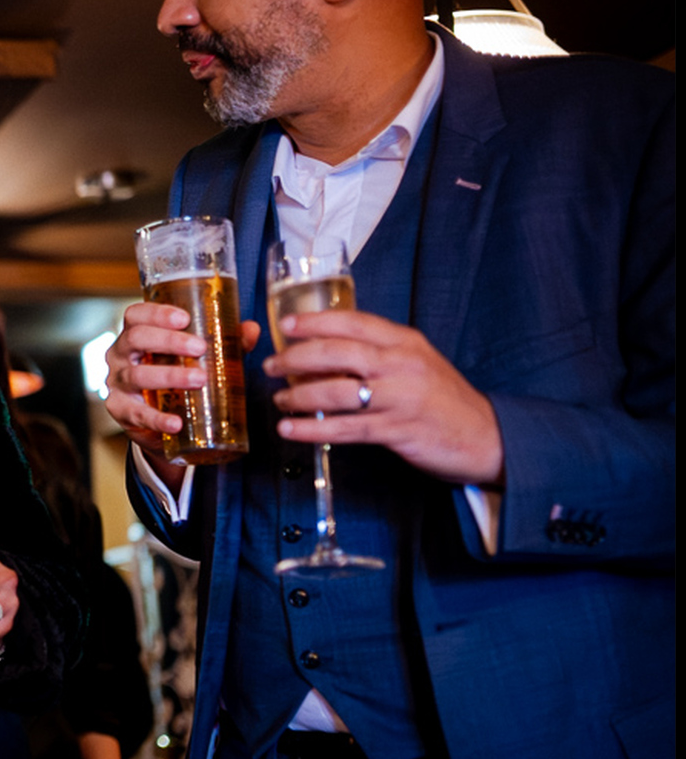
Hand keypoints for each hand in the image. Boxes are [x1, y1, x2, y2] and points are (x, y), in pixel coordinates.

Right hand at [103, 302, 260, 486]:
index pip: (136, 315)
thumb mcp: (195, 359)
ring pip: (137, 374)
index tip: (185, 318)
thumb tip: (251, 329)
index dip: (156, 313)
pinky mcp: (120, 411)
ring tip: (198, 380)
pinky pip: (136, 413)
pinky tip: (176, 422)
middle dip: (169, 341)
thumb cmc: (173, 379)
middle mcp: (120, 355)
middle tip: (200, 348)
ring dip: (169, 375)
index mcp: (136, 335)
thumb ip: (224, 344)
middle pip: (136, 338)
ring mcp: (117, 383)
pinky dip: (157, 418)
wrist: (155, 422)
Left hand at [264, 309, 503, 485]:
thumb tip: (323, 352)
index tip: (286, 325)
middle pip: (337, 353)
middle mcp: (402, 364)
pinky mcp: (397, 430)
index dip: (316, 321)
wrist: (487, 436)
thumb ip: (378, 353)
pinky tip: (290, 430)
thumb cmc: (443, 398)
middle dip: (296, 358)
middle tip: (271, 365)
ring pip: (337, 390)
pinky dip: (312, 428)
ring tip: (279, 400)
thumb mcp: (415, 362)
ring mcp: (400, 398)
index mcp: (405, 342)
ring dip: (298, 395)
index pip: (354, 322)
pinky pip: (345, 428)